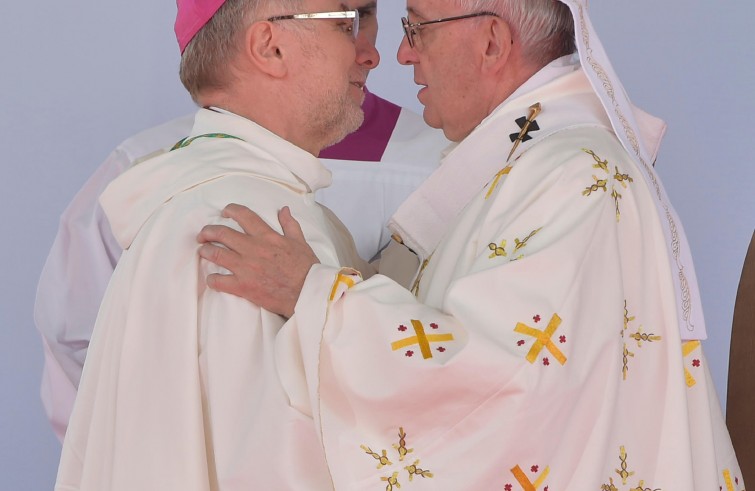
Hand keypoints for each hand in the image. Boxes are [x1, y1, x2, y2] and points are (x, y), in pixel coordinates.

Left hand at [197, 204, 318, 317]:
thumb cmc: (307, 269)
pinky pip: (219, 281)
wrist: (308, 293)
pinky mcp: (243, 286)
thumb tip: (284, 210)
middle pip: (222, 233)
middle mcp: (254, 249)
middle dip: (208, 232)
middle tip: (204, 235)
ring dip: (206, 251)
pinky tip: (212, 278)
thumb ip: (290, 225)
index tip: (224, 213)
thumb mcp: (301, 242)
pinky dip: (212, 279)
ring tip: (203, 251)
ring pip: (216, 254)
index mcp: (268, 237)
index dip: (230, 210)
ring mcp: (247, 268)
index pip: (244, 216)